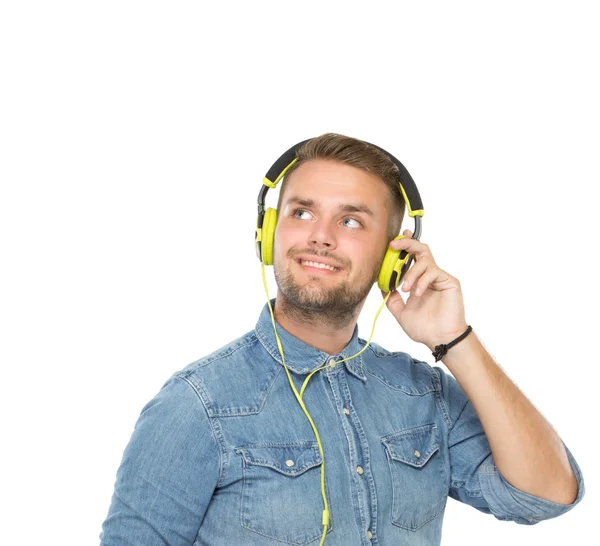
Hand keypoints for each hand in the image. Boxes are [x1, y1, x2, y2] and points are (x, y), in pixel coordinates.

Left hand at [380, 229, 467, 350]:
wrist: (439, 339)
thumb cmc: (424, 328)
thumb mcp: (401, 312)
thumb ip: (391, 298)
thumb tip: (382, 286)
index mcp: (418, 280)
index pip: (411, 257)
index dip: (403, 246)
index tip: (392, 242)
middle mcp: (429, 275)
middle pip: (421, 249)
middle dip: (406, 244)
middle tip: (393, 246)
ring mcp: (440, 277)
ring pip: (425, 260)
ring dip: (410, 272)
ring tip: (405, 288)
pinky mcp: (449, 281)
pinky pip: (433, 272)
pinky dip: (421, 281)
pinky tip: (416, 293)